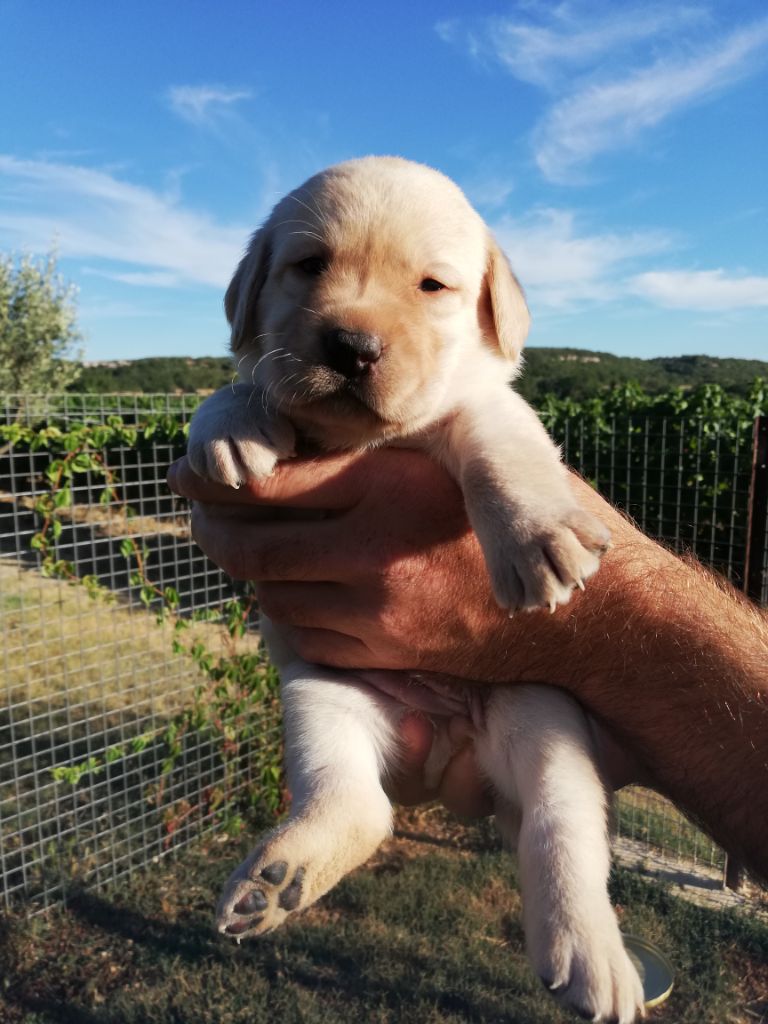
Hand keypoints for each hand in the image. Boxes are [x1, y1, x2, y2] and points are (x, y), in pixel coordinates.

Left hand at [168, 448, 514, 677]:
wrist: (566, 607)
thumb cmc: (503, 516)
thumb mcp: (448, 457)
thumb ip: (374, 447)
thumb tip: (290, 441)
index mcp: (388, 489)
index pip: (272, 485)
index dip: (217, 480)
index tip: (187, 472)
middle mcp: (374, 552)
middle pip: (254, 550)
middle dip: (211, 533)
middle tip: (199, 517)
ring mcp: (376, 613)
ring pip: (272, 597)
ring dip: (251, 575)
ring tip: (248, 551)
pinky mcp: (383, 655)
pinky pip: (305, 639)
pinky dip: (287, 614)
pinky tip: (294, 591)